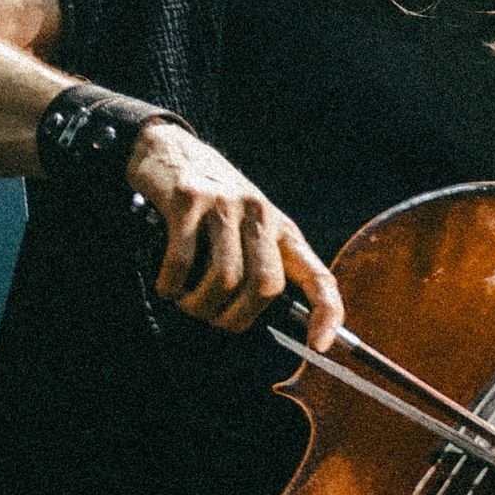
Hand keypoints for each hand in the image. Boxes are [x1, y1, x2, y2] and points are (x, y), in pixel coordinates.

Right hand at [130, 119, 345, 347]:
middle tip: (213, 318)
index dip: (326, 312)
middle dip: (236, 318)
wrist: (168, 149)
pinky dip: (171, 286)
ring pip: (223, 280)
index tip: (319, 345)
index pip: (318, 275)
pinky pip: (183, 261)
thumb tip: (255, 319)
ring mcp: (224, 206)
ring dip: (199, 305)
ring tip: (186, 301)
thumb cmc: (211, 201)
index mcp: (282, 229)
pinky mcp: (188, 201)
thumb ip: (259, 264)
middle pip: (264, 287)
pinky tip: (167, 286)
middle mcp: (260, 215)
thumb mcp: (248, 227)